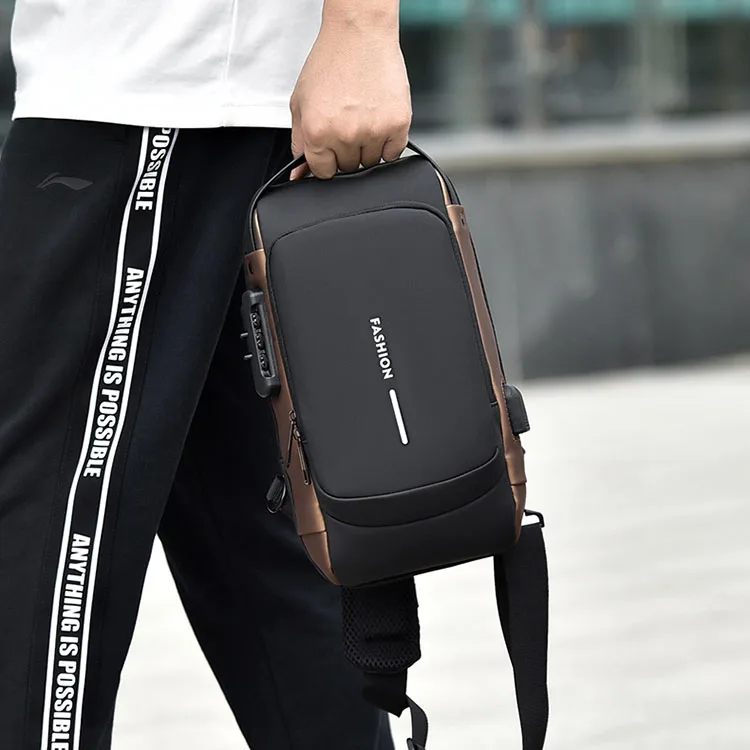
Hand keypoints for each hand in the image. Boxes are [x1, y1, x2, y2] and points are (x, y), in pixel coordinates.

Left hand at [289, 10, 411, 179]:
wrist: (360, 34)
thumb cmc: (331, 63)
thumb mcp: (300, 103)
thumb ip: (299, 143)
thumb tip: (299, 175)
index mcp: (318, 132)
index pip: (323, 173)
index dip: (326, 160)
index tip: (330, 148)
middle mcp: (345, 134)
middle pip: (348, 168)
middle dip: (346, 152)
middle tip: (347, 123)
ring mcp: (374, 131)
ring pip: (371, 163)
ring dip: (367, 148)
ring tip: (363, 119)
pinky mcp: (398, 124)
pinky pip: (393, 154)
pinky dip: (387, 144)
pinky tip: (378, 122)